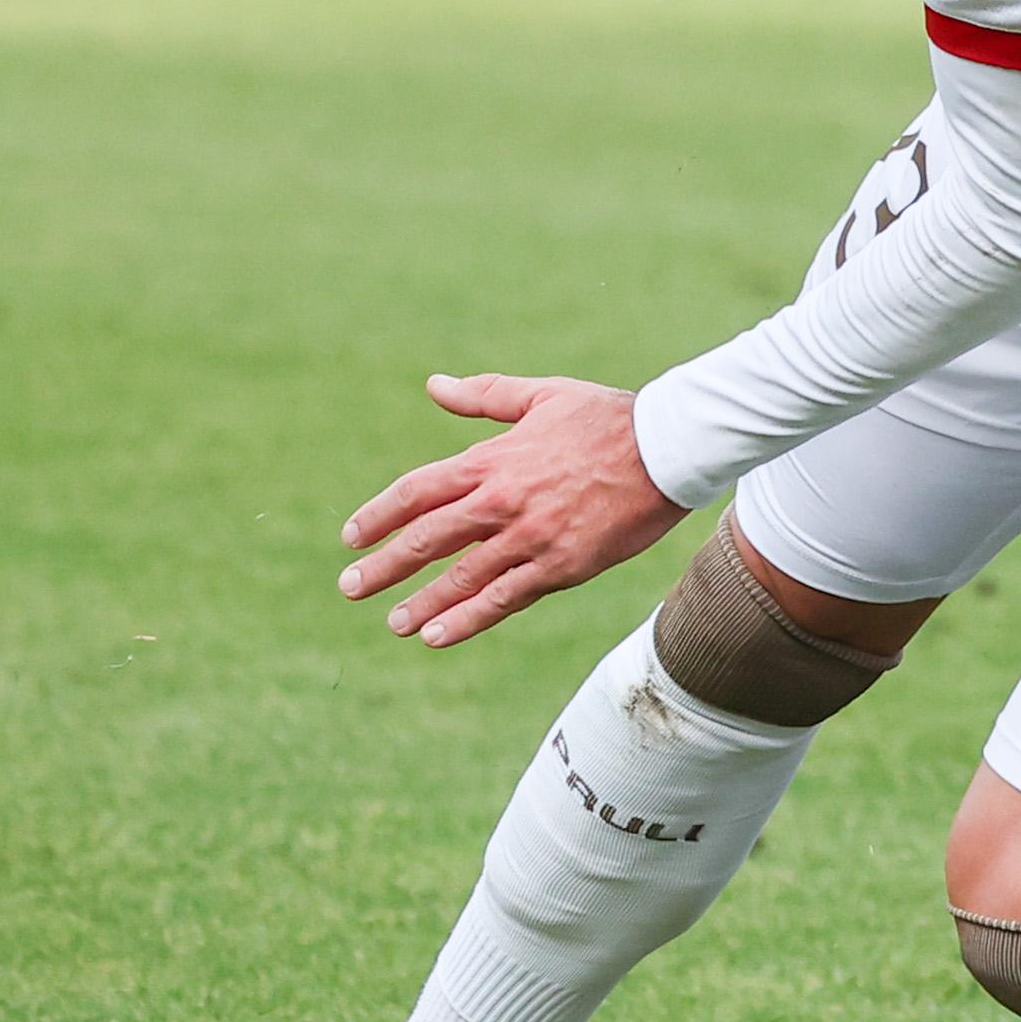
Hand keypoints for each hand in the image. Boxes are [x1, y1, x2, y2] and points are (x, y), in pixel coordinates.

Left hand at [338, 374, 686, 647]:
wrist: (669, 448)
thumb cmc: (609, 417)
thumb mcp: (544, 395)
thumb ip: (485, 395)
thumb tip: (434, 386)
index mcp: (493, 459)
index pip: (417, 493)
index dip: (379, 516)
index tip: (351, 537)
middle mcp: (503, 501)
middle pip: (427, 539)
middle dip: (384, 566)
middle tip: (350, 587)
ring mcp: (531, 537)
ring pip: (461, 577)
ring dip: (422, 602)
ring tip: (394, 623)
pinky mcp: (562, 565)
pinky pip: (505, 598)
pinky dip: (468, 619)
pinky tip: (438, 636)